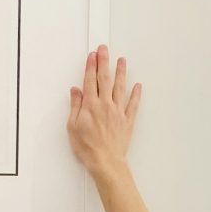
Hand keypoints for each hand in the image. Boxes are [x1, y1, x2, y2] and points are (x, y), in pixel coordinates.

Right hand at [67, 46, 140, 178]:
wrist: (106, 162)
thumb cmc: (87, 147)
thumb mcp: (72, 127)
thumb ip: (75, 106)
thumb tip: (76, 91)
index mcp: (90, 105)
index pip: (90, 80)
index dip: (91, 66)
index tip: (92, 55)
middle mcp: (105, 104)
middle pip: (105, 79)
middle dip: (104, 62)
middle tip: (105, 49)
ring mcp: (118, 111)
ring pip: (120, 87)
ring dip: (121, 73)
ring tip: (122, 61)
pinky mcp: (127, 121)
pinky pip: (133, 104)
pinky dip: (136, 95)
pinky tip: (138, 86)